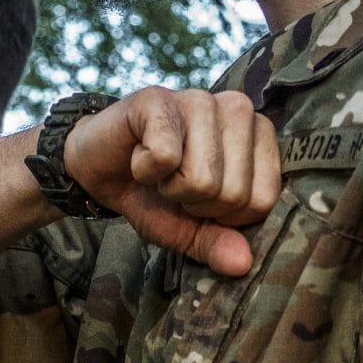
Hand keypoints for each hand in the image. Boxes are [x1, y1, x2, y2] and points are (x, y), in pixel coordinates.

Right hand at [60, 87, 279, 274]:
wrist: (100, 169)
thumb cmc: (153, 193)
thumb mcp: (189, 230)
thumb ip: (218, 244)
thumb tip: (242, 264)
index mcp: (260, 137)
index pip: (262, 202)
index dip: (221, 216)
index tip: (198, 198)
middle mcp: (239, 110)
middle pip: (233, 193)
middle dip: (193, 202)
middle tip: (173, 181)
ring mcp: (201, 99)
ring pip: (203, 178)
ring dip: (169, 187)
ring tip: (159, 168)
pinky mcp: (159, 99)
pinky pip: (165, 157)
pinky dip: (144, 170)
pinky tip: (139, 153)